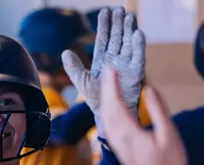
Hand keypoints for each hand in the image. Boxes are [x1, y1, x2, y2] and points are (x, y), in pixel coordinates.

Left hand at [62, 7, 145, 138]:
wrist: (109, 116)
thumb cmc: (97, 100)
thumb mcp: (82, 82)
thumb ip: (74, 68)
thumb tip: (64, 52)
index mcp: (102, 59)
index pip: (103, 38)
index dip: (105, 25)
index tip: (105, 10)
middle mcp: (115, 59)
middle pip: (117, 37)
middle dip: (118, 23)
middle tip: (119, 10)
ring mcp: (126, 65)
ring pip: (128, 43)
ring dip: (129, 30)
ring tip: (129, 16)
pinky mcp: (136, 73)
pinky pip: (138, 57)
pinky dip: (139, 46)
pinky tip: (138, 34)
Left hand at [99, 67, 186, 164]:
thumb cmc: (170, 164)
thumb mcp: (169, 135)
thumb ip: (158, 110)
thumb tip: (149, 89)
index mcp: (129, 133)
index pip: (116, 103)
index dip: (112, 85)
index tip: (111, 69)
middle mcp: (118, 139)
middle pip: (106, 109)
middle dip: (106, 88)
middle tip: (108, 71)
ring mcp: (116, 146)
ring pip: (104, 118)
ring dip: (105, 100)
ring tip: (108, 85)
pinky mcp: (119, 150)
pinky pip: (107, 126)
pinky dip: (107, 112)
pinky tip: (111, 108)